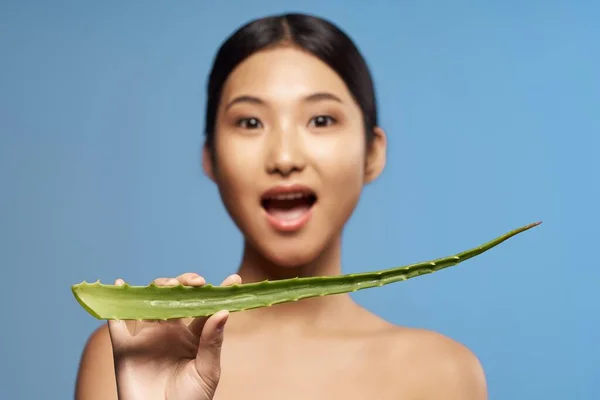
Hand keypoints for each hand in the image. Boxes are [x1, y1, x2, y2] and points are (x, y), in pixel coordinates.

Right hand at [107, 272, 240, 399]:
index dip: (218, 292)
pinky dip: (117, 303)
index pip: (206, 307)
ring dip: (158, 287)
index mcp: (194, 336)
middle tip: (195, 283)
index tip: (234, 280)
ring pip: (150, 302)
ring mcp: (147, 337)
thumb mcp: (207, 372)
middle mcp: (171, 331)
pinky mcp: (125, 348)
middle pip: (176, 297)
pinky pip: (117, 323)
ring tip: (169, 285)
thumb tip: (223, 312)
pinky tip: (121, 285)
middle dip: (185, 284)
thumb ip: (212, 343)